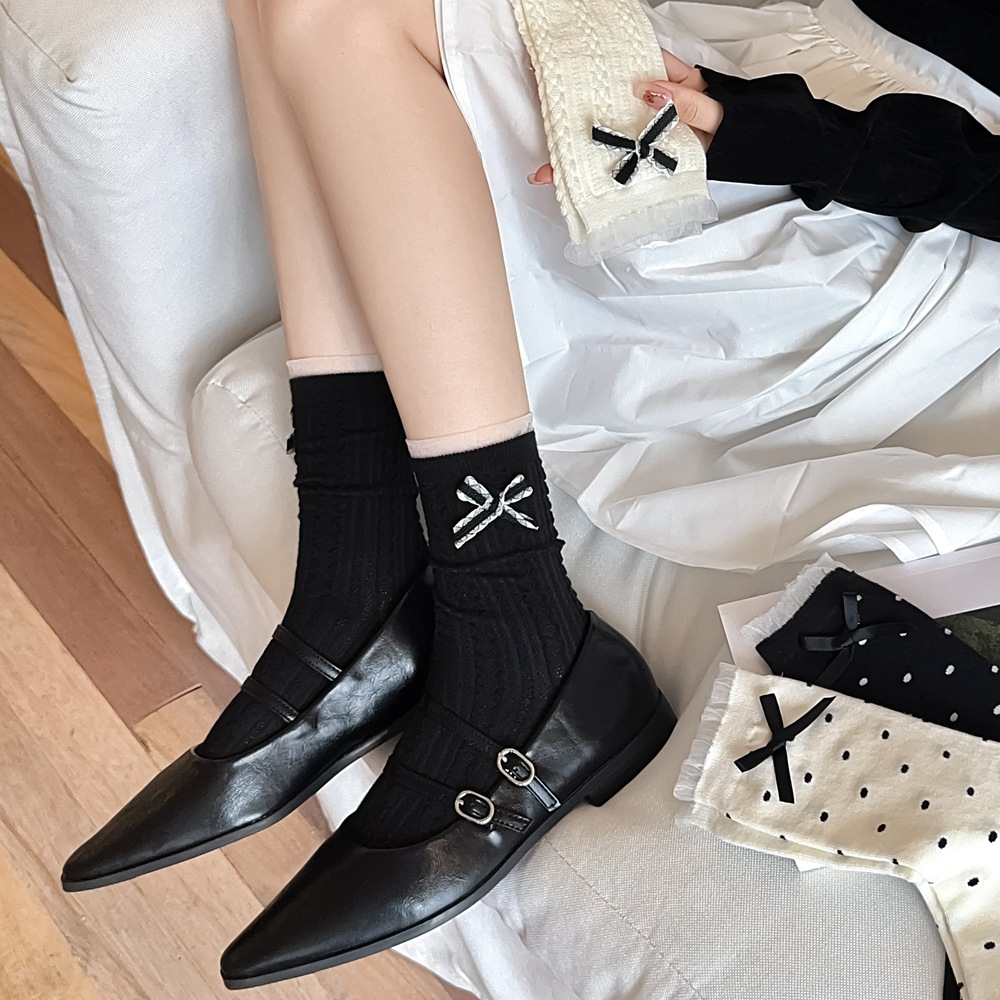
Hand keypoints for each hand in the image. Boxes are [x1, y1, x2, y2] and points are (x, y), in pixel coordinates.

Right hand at [528, 49, 722, 184]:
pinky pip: (622, 167)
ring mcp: (650, 136)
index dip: (605, 68)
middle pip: (611, 109)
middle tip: (549, 126)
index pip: (635, 67)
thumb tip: (649, 89)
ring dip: (579, 156)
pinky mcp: (651, 161)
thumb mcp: (716, 110)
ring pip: (609, 142)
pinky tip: (576, 186)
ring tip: (550, 170)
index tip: (574, 71)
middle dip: (577, 120)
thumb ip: (687, 102)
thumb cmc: (740, 126)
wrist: (757, 154)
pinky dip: (599, 178)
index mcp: (673, 83)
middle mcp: (655, 108)